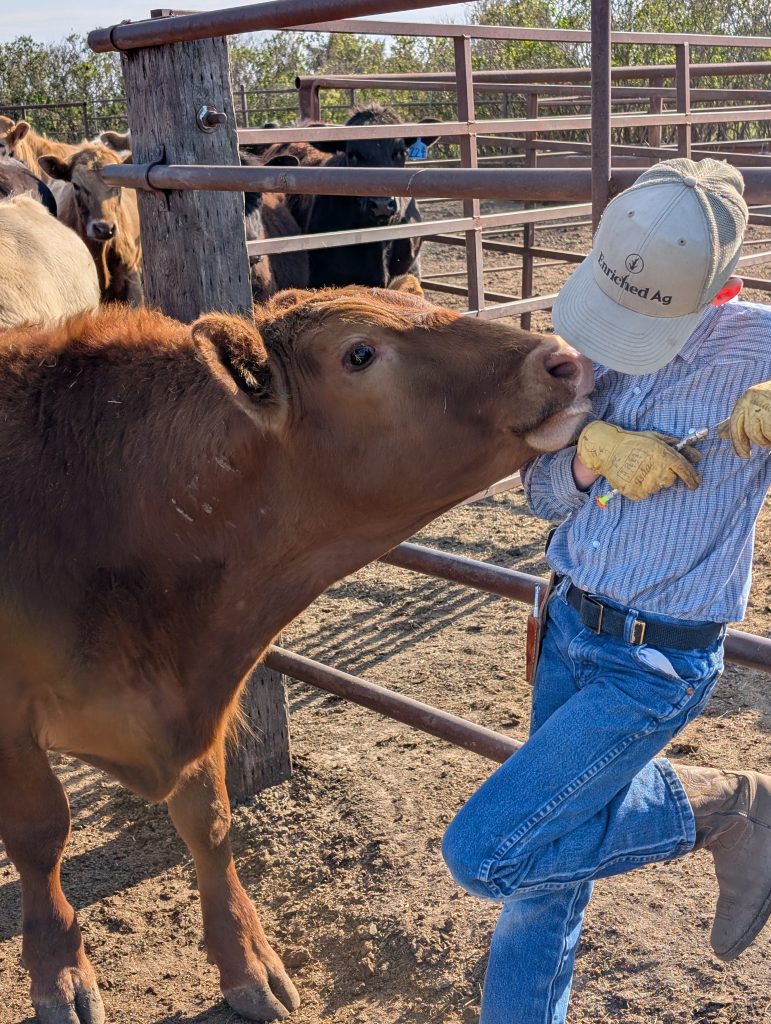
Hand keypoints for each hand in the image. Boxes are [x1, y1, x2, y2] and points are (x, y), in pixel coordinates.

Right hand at [577, 421, 700, 500]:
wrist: (608, 450)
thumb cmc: (634, 442)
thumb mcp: (658, 439)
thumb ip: (679, 448)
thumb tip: (697, 456)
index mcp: (666, 457)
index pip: (686, 472)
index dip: (693, 479)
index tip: (695, 484)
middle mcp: (659, 473)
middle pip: (670, 481)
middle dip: (665, 475)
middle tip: (652, 467)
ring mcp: (647, 485)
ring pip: (657, 487)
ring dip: (652, 481)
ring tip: (639, 470)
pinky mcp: (636, 493)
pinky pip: (645, 493)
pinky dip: (641, 487)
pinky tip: (634, 477)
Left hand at [719, 381, 770, 458]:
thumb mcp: (754, 407)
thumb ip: (740, 420)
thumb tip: (720, 434)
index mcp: (745, 400)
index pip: (735, 426)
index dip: (738, 443)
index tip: (744, 456)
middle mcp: (751, 400)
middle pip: (750, 431)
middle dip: (756, 442)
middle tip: (761, 448)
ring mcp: (764, 404)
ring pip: (762, 433)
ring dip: (768, 440)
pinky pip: (770, 432)